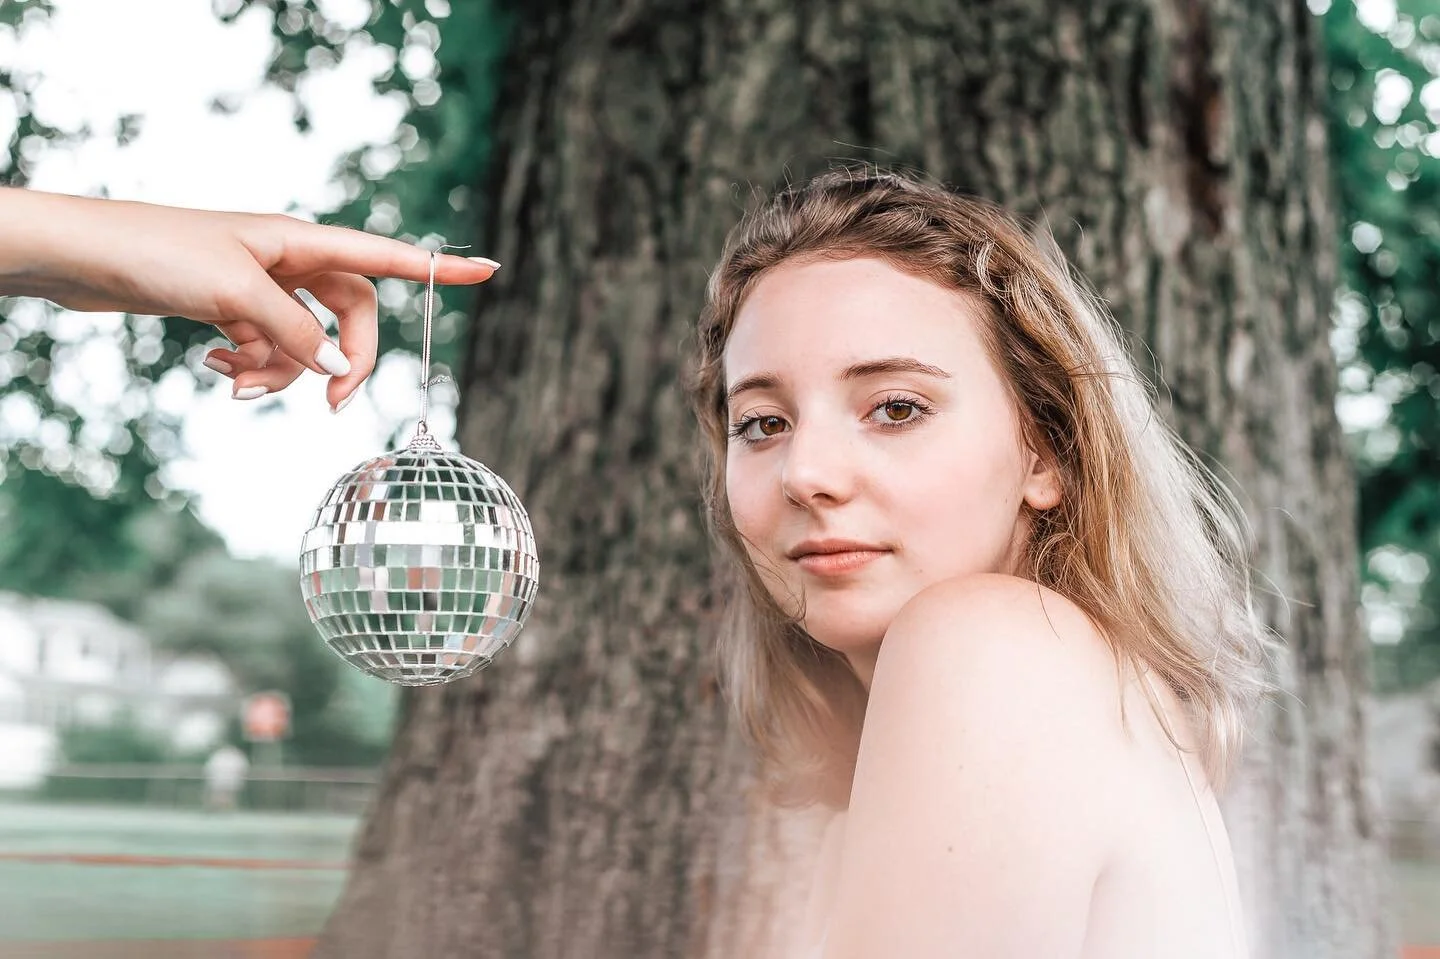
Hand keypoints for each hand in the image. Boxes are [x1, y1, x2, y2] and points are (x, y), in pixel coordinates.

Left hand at [0, 187, 498, 410]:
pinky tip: (217, 372)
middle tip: (331, 405)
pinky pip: (268, 349)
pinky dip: (251, 369)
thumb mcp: (238, 297)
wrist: (84, 257)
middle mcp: (288, 260)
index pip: (385, 256)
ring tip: (236, 381)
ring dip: (281, 373)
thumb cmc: (158, 255)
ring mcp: (260, 286)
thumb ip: (298, 334)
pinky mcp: (232, 309)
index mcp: (300, 241)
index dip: (437, 268)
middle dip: (344, 361)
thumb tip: (337, 371)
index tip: (488, 270)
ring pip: (305, 342)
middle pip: (350, 316)